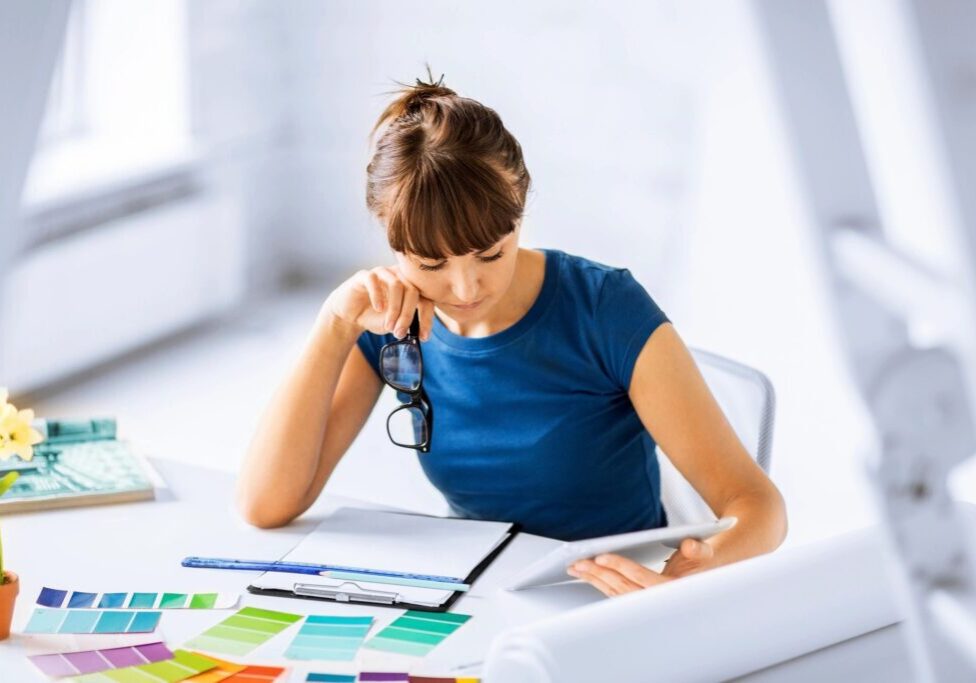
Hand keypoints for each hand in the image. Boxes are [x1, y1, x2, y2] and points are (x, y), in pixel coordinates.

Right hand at [322, 265, 434, 339]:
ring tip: (388, 326)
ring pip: (396, 284)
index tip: (424, 337)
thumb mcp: (394, 324)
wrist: (350, 316)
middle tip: (400, 333)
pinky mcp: (364, 275)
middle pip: (412, 291)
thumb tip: (417, 330)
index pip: (426, 299)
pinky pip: (374, 280)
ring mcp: (382, 273)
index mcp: (411, 287)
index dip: (427, 318)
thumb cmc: (375, 318)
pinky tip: (378, 309)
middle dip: (407, 315)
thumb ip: (406, 323)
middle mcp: (399, 276)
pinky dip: (378, 295)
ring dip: (394, 308)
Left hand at [566, 538, 715, 596]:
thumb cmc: (701, 564)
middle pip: (623, 588)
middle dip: (598, 575)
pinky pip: (615, 595)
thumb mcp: (705, 554)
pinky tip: (586, 575)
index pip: (643, 579)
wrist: (704, 578)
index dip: (621, 567)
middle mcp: (658, 601)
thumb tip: (690, 544)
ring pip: (616, 593)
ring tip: (575, 567)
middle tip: (578, 562)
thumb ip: (699, 548)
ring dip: (594, 580)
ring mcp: (646, 604)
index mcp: (674, 590)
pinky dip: (598, 584)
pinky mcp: (638, 602)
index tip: (602, 558)